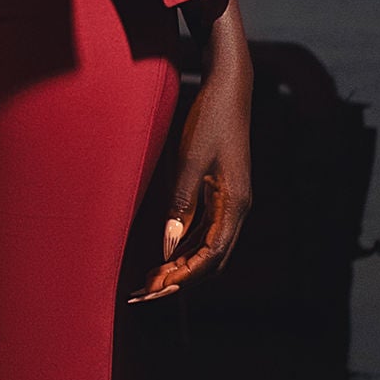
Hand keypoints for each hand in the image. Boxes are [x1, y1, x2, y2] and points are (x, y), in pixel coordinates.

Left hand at [132, 47, 251, 299]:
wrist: (228, 87)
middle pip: (210, 261)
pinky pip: (203, 233)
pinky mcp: (220, 195)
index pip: (210, 257)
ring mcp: (229, 203)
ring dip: (179, 268)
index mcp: (234, 205)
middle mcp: (236, 210)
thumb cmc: (209, 120)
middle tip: (142, 293)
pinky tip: (162, 256)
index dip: (182, 277)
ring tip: (147, 281)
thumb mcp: (189, 161)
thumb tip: (167, 248)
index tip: (153, 289)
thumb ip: (179, 205)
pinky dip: (183, 249)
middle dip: (178, 281)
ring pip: (206, 250)